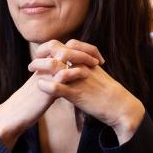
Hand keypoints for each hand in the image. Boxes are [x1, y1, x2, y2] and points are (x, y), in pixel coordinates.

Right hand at [0, 40, 104, 148]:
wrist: (16, 113)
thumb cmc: (33, 101)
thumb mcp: (45, 84)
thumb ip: (56, 77)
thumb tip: (70, 74)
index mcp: (44, 63)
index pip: (64, 47)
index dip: (81, 49)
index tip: (95, 56)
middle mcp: (43, 65)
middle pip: (64, 47)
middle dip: (83, 50)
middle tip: (97, 58)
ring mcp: (44, 74)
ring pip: (62, 57)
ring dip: (80, 57)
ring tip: (94, 64)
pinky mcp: (45, 87)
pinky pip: (60, 75)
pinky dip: (73, 72)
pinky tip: (85, 74)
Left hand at [28, 40, 144, 144]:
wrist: (121, 106)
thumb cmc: (108, 93)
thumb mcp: (97, 75)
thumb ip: (85, 68)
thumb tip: (74, 67)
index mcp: (88, 62)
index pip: (69, 45)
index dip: (54, 46)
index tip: (43, 53)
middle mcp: (83, 67)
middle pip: (60, 51)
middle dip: (44, 53)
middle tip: (33, 61)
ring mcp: (79, 80)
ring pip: (56, 67)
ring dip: (40, 66)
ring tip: (31, 70)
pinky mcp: (77, 95)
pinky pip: (58, 87)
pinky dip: (46, 85)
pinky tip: (39, 85)